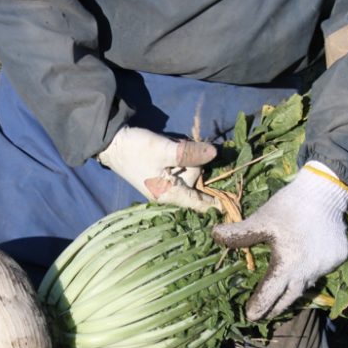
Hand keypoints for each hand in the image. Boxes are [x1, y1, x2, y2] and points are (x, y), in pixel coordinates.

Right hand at [98, 126, 217, 211]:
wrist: (112, 142)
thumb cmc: (136, 150)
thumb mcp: (164, 150)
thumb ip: (190, 153)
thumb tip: (215, 153)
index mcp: (170, 195)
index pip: (201, 204)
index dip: (218, 203)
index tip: (235, 206)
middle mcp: (170, 193)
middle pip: (197, 180)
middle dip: (194, 162)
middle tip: (177, 149)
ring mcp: (167, 184)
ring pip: (190, 170)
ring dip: (186, 155)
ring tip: (168, 146)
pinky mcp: (164, 174)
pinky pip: (182, 165)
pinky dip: (179, 155)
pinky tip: (167, 148)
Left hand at [213, 162, 347, 321]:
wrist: (325, 191)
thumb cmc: (289, 207)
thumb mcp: (262, 220)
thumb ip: (240, 234)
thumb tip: (214, 236)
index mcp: (287, 265)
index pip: (269, 294)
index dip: (259, 306)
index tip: (250, 316)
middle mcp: (308, 272)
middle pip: (290, 298)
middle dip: (276, 308)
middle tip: (266, 314)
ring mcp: (325, 266)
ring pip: (307, 285)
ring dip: (293, 292)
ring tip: (283, 295)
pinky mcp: (339, 258)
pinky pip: (322, 271)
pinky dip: (311, 272)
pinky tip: (304, 267)